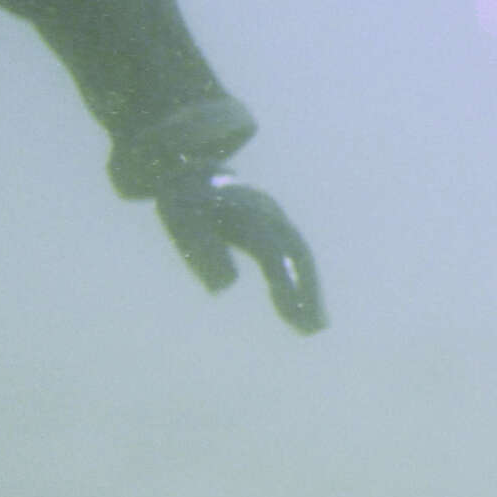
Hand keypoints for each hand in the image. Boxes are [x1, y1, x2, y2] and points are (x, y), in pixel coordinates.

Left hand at [155, 170, 326, 333]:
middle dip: (308, 291)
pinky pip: (289, 259)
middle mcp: (270, 215)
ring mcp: (273, 221)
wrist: (189, 167)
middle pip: (297, 255)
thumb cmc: (183, 198)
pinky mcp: (269, 231)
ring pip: (298, 258)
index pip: (274, 252)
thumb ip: (202, 249)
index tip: (293, 314)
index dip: (285, 282)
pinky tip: (298, 311)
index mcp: (250, 213)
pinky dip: (297, 284)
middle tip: (315, 329)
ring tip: (315, 328)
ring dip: (308, 292)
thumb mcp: (181, 219)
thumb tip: (225, 288)